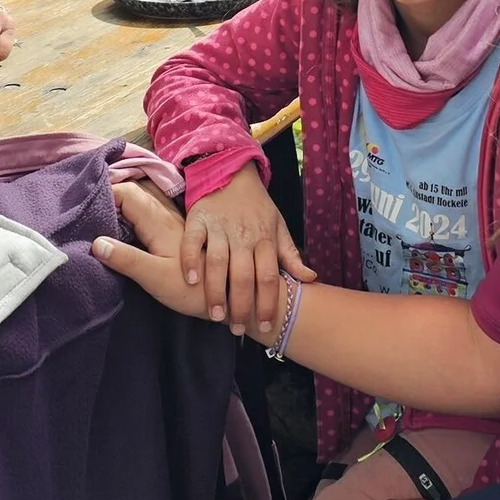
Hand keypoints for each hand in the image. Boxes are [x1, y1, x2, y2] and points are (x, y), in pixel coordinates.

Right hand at [92, 178, 207, 317]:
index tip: (81, 206)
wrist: (227, 296)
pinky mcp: (172, 233)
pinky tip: (119, 227)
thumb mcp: (155, 277)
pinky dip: (129, 213)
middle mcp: (163, 214)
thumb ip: (126, 259)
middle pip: (131, 191)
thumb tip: (96, 242)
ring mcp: (169, 222)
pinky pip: (146, 212)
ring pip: (139, 201)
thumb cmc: (192, 290)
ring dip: (118, 203)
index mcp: (156, 220)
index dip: (103, 193)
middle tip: (84, 208)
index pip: (125, 192)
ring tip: (96, 214)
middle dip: (107, 194)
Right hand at [180, 167, 315, 334]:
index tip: (267, 326)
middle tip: (237, 329)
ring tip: (216, 315)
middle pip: (243, 276)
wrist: (231, 169)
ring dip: (216, 291)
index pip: (269, 277)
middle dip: (241, 306)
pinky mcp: (198, 218)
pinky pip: (192, 241)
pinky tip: (190, 281)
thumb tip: (310, 280)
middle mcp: (243, 235)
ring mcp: (219, 227)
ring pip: (217, 263)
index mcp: (265, 239)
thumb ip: (290, 255)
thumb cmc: (257, 206)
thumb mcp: (278, 226)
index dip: (269, 303)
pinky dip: (190, 260)